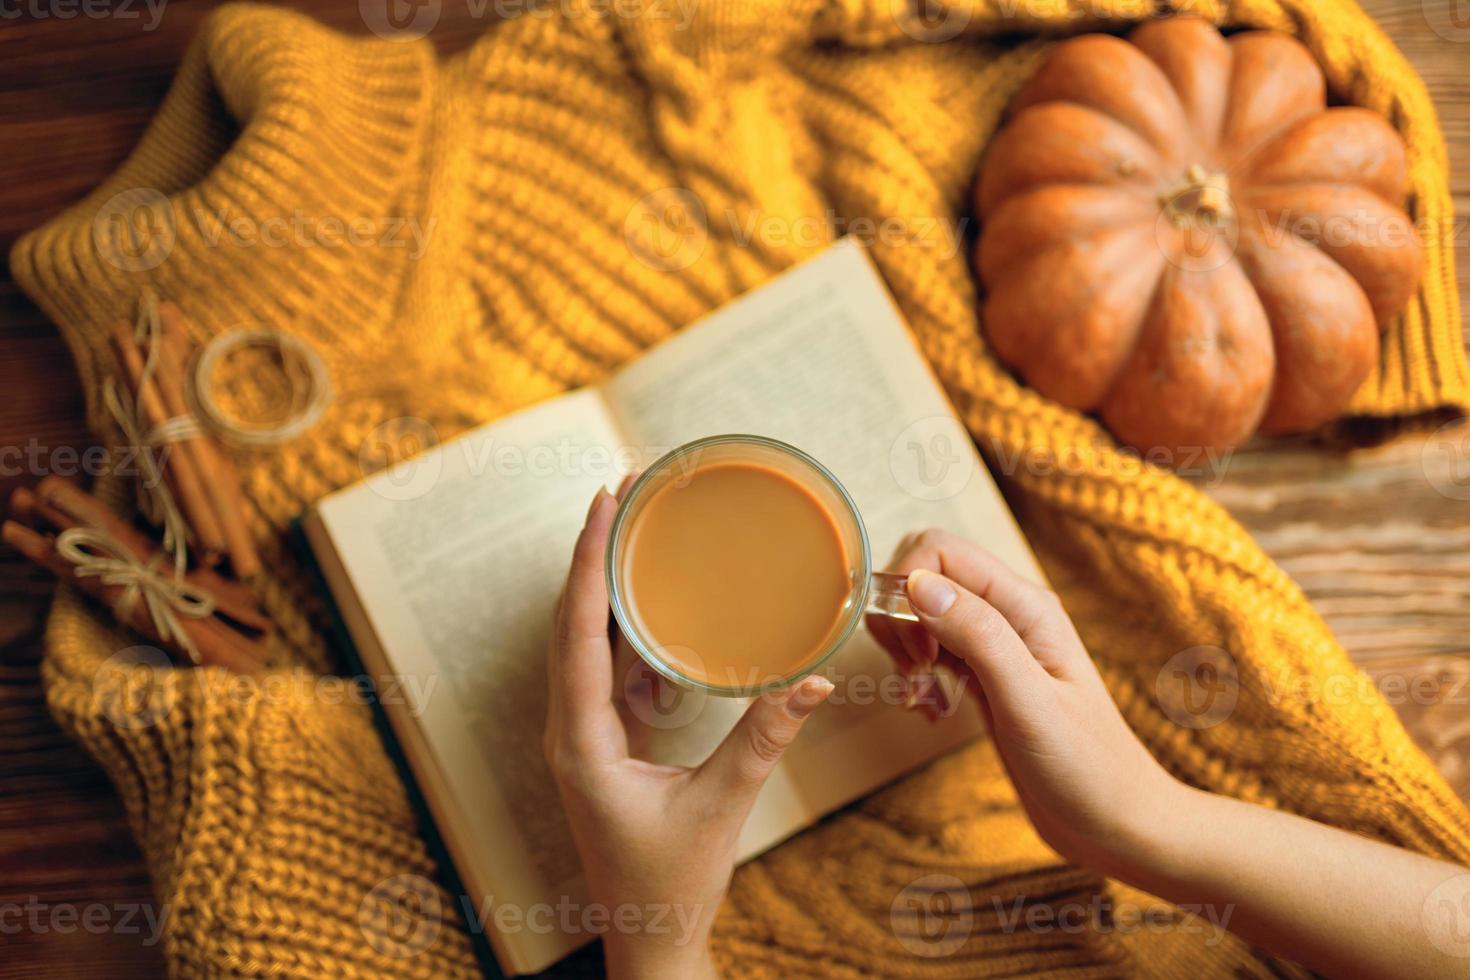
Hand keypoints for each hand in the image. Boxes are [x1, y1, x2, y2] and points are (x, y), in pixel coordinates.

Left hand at [544, 486, 833, 978]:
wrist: (648, 932)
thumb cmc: (672, 880)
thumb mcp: (722, 804)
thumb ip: (764, 739)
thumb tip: (813, 679)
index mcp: (581, 742)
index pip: (578, 633)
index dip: (589, 563)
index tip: (604, 504)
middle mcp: (566, 730)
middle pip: (567, 621)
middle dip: (591, 553)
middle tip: (620, 492)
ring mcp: (575, 734)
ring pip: (575, 639)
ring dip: (598, 582)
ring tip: (626, 525)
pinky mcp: (593, 740)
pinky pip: (593, 664)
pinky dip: (611, 621)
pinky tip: (637, 597)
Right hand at [867, 529, 1180, 876]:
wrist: (1114, 824)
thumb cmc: (1087, 767)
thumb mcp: (1028, 700)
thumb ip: (978, 635)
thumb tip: (919, 584)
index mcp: (1025, 605)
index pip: (938, 550)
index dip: (907, 588)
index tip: (914, 650)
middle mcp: (1008, 615)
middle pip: (921, 577)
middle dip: (898, 620)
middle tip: (915, 674)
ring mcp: (993, 647)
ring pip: (918, 616)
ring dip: (903, 653)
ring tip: (924, 698)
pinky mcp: (982, 678)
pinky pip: (928, 654)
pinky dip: (915, 678)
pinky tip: (932, 712)